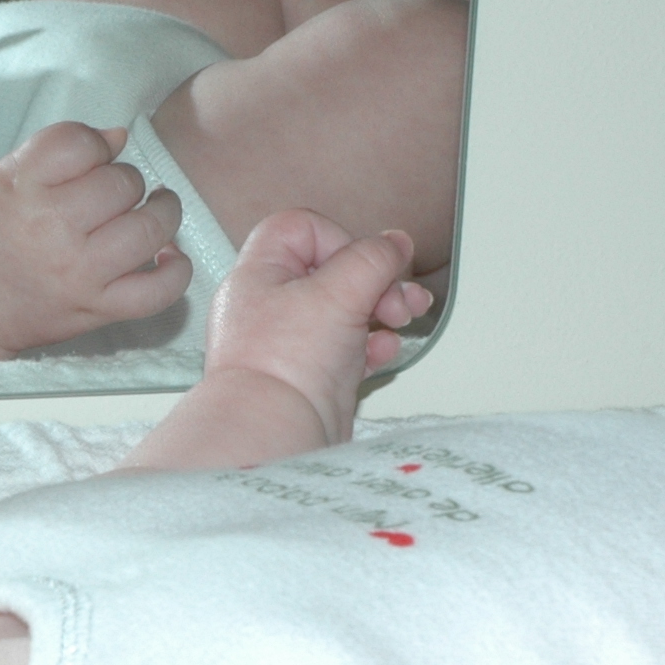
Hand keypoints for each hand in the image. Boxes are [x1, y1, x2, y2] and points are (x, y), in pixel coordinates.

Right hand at [0, 123, 191, 351]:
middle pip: (122, 183)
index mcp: (20, 187)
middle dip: (124, 180)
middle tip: (112, 193)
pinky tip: (169, 255)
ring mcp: (78, 273)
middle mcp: (51, 229)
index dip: (93, 146)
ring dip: (162, 213)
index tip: (89, 160)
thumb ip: (57, 150)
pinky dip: (176, 271)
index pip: (81, 143)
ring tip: (154, 210)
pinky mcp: (96, 309)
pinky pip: (157, 292)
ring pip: (148, 229)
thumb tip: (119, 137)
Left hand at [205, 211, 429, 440]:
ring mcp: (288, 343)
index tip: (363, 264)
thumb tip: (394, 242)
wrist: (272, 436)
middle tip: (399, 298)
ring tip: (404, 318)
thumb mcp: (338, 292)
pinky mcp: (308, 377)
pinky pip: (347, 349)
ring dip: (382, 309)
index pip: (300, 228)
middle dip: (376, 278)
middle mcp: (268, 306)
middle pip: (331, 269)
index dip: (340, 239)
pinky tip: (384, 351)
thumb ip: (372, 259)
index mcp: (259, 274)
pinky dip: (371, 345)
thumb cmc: (283, 366)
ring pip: (344, 309)